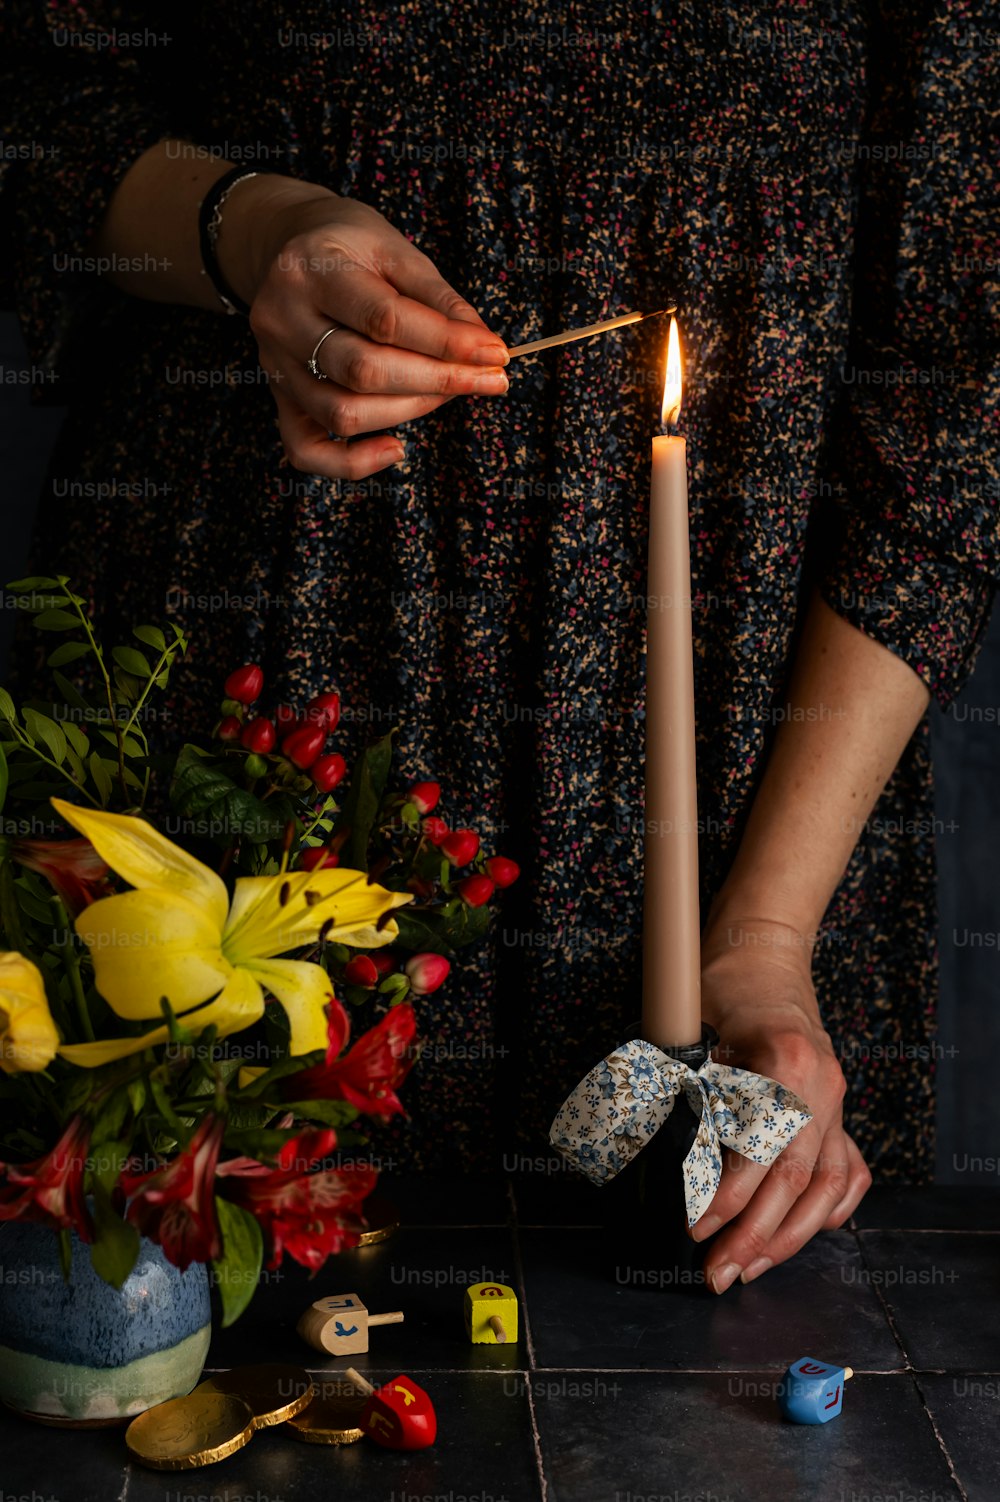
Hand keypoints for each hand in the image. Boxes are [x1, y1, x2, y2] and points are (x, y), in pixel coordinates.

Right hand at [218, 178, 509, 478]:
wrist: (288, 247)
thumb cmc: (351, 248)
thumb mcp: (396, 251)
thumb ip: (439, 299)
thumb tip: (483, 348)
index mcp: (310, 270)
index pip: (384, 319)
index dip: (446, 343)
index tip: (495, 353)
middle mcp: (281, 319)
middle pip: (364, 371)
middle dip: (437, 381)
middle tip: (485, 379)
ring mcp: (274, 364)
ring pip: (343, 413)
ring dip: (409, 412)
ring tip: (445, 392)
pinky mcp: (279, 398)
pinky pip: (308, 451)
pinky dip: (354, 463)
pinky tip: (396, 448)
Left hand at [692, 918, 871, 1291]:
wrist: (762, 948)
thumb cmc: (721, 981)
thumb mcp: (689, 1027)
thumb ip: (678, 1088)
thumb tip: (655, 1155)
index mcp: (786, 1061)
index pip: (763, 1149)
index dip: (728, 1196)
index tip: (696, 1227)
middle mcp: (821, 1085)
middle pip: (796, 1180)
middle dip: (754, 1237)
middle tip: (716, 1273)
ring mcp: (836, 1099)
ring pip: (826, 1187)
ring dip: (788, 1238)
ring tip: (748, 1268)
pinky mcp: (836, 1108)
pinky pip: (847, 1171)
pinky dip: (829, 1210)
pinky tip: (801, 1233)